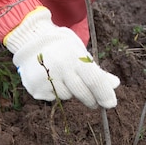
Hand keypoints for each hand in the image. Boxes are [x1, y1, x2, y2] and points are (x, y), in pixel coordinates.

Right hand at [4, 7, 119, 108]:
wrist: (30, 41)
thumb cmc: (62, 47)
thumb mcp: (81, 53)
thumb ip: (97, 71)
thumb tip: (115, 85)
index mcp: (74, 56)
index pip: (94, 80)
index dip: (104, 93)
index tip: (111, 104)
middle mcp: (60, 67)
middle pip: (83, 92)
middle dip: (92, 99)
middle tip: (94, 101)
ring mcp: (46, 79)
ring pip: (68, 96)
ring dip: (71, 92)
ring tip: (63, 77)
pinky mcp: (36, 89)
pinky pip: (54, 97)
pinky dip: (56, 92)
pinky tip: (51, 79)